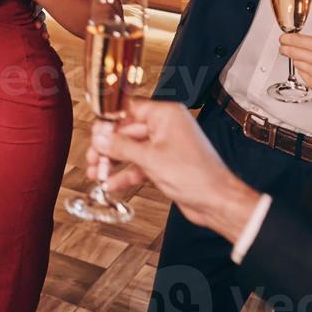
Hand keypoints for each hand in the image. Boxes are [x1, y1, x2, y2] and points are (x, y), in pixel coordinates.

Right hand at [89, 98, 259, 237]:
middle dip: (108, 147)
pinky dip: (127, 174)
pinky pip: (140, 164)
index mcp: (166, 115)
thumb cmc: (196, 176)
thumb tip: (100, 138)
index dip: (110, 121)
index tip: (95, 134)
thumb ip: (122, 147)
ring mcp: (165, 146)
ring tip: (96, 173)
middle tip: (93, 158)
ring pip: (132, 149)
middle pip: (127, 131)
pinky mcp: (165, 164)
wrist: (217, 202)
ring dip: (114, 162)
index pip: (129, 109)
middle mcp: (166, 127)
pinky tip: (112, 184)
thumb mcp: (150, 159)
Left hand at [278, 32, 311, 115]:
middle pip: (292, 50)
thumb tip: (300, 43)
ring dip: (298, 62)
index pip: (299, 39)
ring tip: (309, 65)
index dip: (287, 39)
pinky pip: (301, 75)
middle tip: (282, 48)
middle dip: (285, 49)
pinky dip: (304, 74)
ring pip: (296, 62)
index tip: (283, 39)